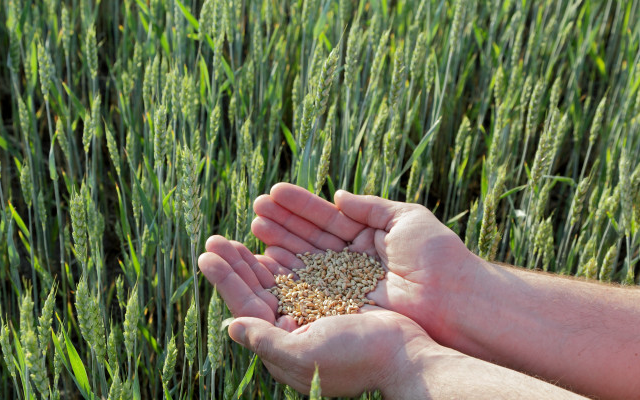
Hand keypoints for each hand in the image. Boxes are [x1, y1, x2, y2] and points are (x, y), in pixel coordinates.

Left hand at [198, 235, 437, 396]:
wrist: (407, 357)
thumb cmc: (357, 360)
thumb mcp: (305, 354)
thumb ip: (266, 341)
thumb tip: (230, 325)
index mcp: (283, 344)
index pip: (246, 306)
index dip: (226, 280)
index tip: (207, 255)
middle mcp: (295, 327)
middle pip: (258, 289)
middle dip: (237, 263)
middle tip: (215, 239)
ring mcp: (314, 311)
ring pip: (280, 277)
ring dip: (260, 254)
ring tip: (245, 229)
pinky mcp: (335, 297)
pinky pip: (305, 271)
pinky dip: (291, 254)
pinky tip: (278, 241)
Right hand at [252, 183, 475, 343]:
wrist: (453, 296)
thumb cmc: (436, 253)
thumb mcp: (405, 217)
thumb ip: (370, 207)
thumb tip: (339, 196)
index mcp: (368, 235)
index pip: (327, 217)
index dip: (301, 206)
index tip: (274, 193)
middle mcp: (353, 258)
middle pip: (311, 237)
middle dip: (283, 223)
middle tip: (256, 208)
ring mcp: (346, 281)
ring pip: (306, 259)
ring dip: (280, 243)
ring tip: (254, 225)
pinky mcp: (343, 304)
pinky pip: (311, 286)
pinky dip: (289, 272)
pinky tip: (267, 256)